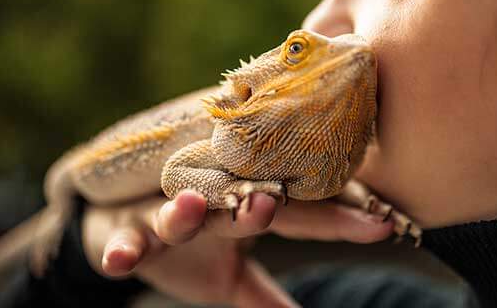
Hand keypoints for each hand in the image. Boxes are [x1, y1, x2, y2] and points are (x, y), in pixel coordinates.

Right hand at [82, 190, 394, 306]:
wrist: (115, 232)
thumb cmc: (186, 252)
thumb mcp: (229, 280)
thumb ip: (266, 298)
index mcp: (245, 212)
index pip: (298, 214)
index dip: (337, 220)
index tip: (382, 223)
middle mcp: (211, 204)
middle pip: (239, 201)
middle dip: (260, 202)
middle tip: (277, 199)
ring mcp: (165, 214)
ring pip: (176, 211)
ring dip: (183, 212)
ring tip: (190, 207)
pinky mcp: (125, 231)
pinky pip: (123, 240)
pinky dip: (120, 249)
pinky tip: (118, 260)